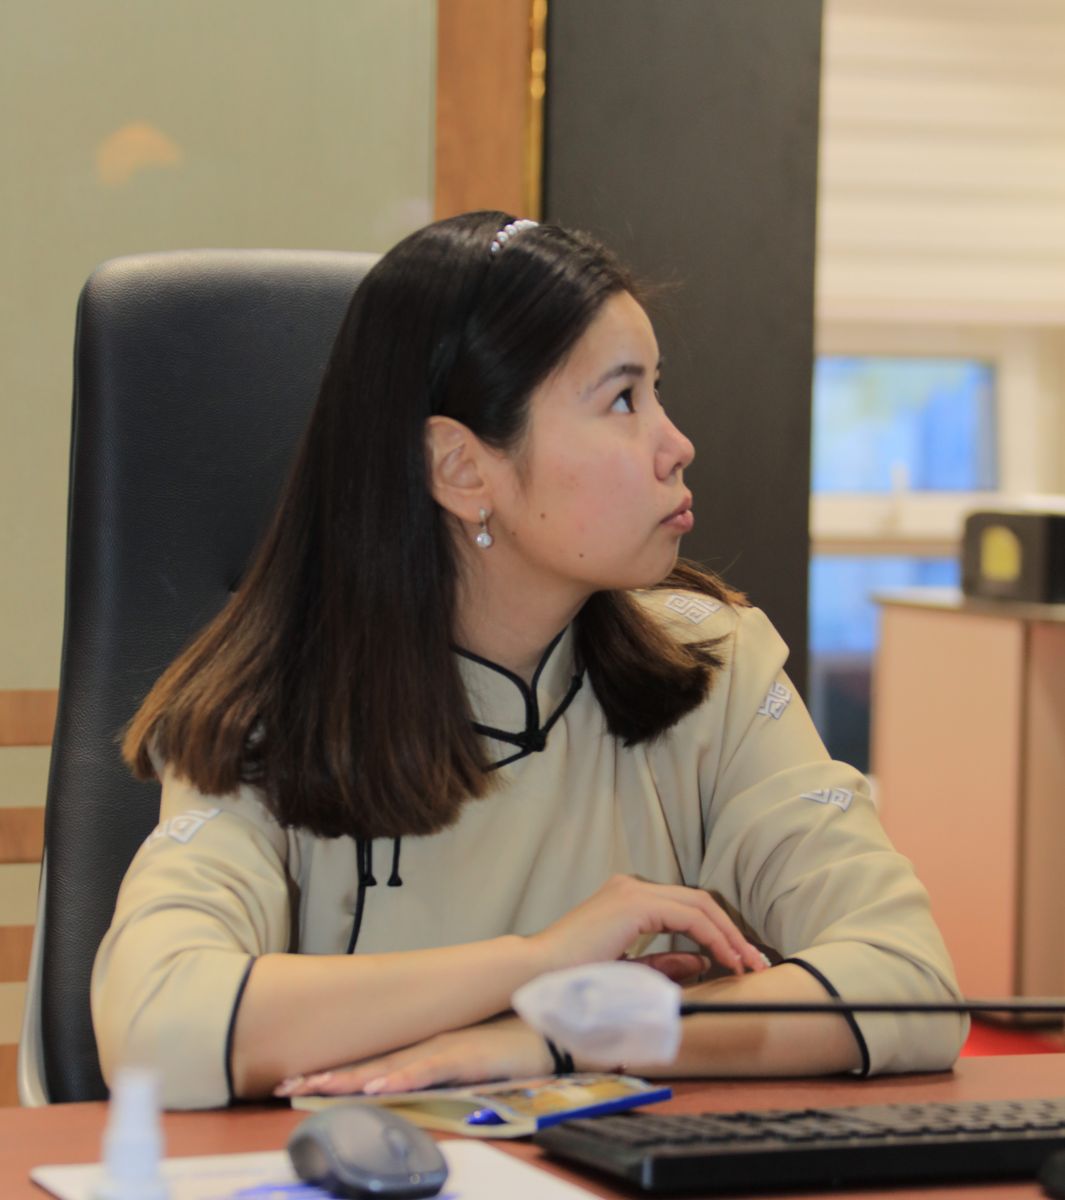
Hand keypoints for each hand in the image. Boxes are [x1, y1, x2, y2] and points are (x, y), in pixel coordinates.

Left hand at [275, 1015, 549, 1098]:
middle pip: (368, 1064)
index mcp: (422, 1045)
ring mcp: (444, 1048)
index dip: (332, 1068)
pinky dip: (403, 1078)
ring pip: (389, 1067)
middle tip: (283, 1083)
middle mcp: (425, 1044)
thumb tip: (403, 1076)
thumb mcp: (464, 1055)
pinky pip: (430, 1069)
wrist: (549, 1024)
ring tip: (315, 1084)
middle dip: (326, 1074)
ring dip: (352, 1077)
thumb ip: (436, 1062)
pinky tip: (379, 1087)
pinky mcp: (467, 1057)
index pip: (369, 1061)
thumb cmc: (509, 1041)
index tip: (295, 1077)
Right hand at [531, 875, 765, 976]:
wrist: (537, 971)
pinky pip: (688, 916)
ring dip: (728, 935)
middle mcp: (633, 886)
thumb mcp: (627, 970)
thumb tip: (702, 961)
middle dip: (732, 933)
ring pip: (699, 904)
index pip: (687, 908)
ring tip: (747, 963)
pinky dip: (711, 937)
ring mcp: (633, 891)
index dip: (719, 933)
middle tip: (755, 962)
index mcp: (628, 898)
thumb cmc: (573, 976)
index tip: (739, 962)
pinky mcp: (634, 903)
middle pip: (700, 901)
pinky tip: (724, 959)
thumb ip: (662, 963)